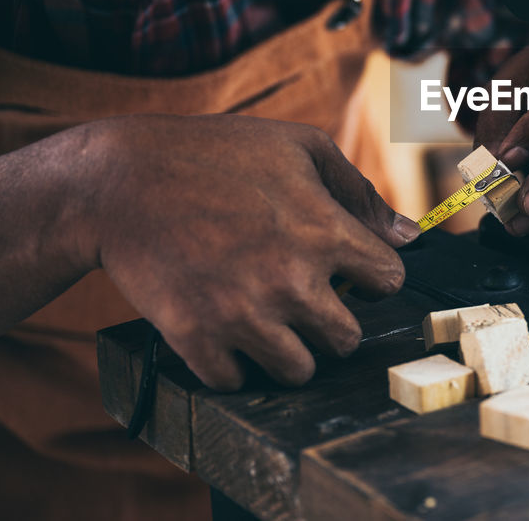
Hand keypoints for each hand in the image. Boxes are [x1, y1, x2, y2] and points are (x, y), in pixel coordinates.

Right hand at [71, 114, 418, 390]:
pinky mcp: (197, 338)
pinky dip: (231, 364)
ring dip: (287, 350)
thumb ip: (359, 192)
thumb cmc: (215, 153)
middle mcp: (292, 279)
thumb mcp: (299, 148)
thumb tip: (409, 235)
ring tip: (263, 318)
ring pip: (299, 370)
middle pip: (347, 339)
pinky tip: (223, 330)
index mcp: (325, 231)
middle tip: (301, 300)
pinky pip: (236, 381)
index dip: (373, 276)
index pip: (389, 281)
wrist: (118, 182)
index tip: (350, 273)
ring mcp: (244, 314)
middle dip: (331, 322)